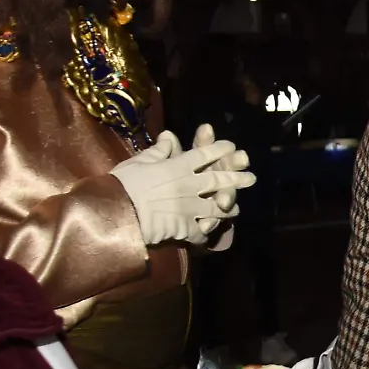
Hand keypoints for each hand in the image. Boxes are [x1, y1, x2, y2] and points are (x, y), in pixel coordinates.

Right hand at [110, 128, 256, 245]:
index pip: (204, 154)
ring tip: (235, 209)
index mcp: (177, 166)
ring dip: (227, 208)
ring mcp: (190, 207)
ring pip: (217, 207)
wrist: (116, 213)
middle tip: (252, 178)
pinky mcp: (186, 228)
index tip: (231, 147)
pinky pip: (201, 231)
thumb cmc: (122, 184)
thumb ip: (158, 151)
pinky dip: (206, 232)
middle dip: (237, 178)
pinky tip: (210, 233)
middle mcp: (189, 185)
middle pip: (219, 179)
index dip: (219, 149)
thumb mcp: (138, 162)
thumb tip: (170, 135)